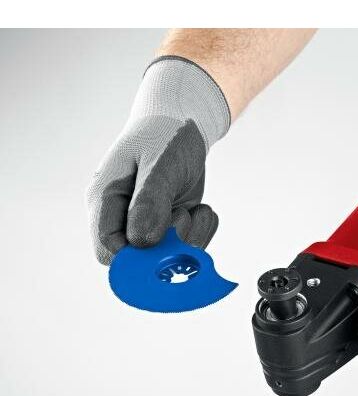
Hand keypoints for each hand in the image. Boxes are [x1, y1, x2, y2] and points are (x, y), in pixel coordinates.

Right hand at [86, 57, 229, 264]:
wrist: (184, 124)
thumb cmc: (167, 136)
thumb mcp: (161, 163)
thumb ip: (151, 201)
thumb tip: (141, 241)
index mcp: (106, 200)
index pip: (108, 250)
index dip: (136, 256)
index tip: (165, 239)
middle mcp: (122, 218)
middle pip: (139, 260)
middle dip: (169, 246)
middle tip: (185, 214)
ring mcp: (146, 224)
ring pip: (166, 258)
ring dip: (190, 239)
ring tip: (198, 209)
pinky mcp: (168, 227)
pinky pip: (186, 248)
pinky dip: (201, 233)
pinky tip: (203, 210)